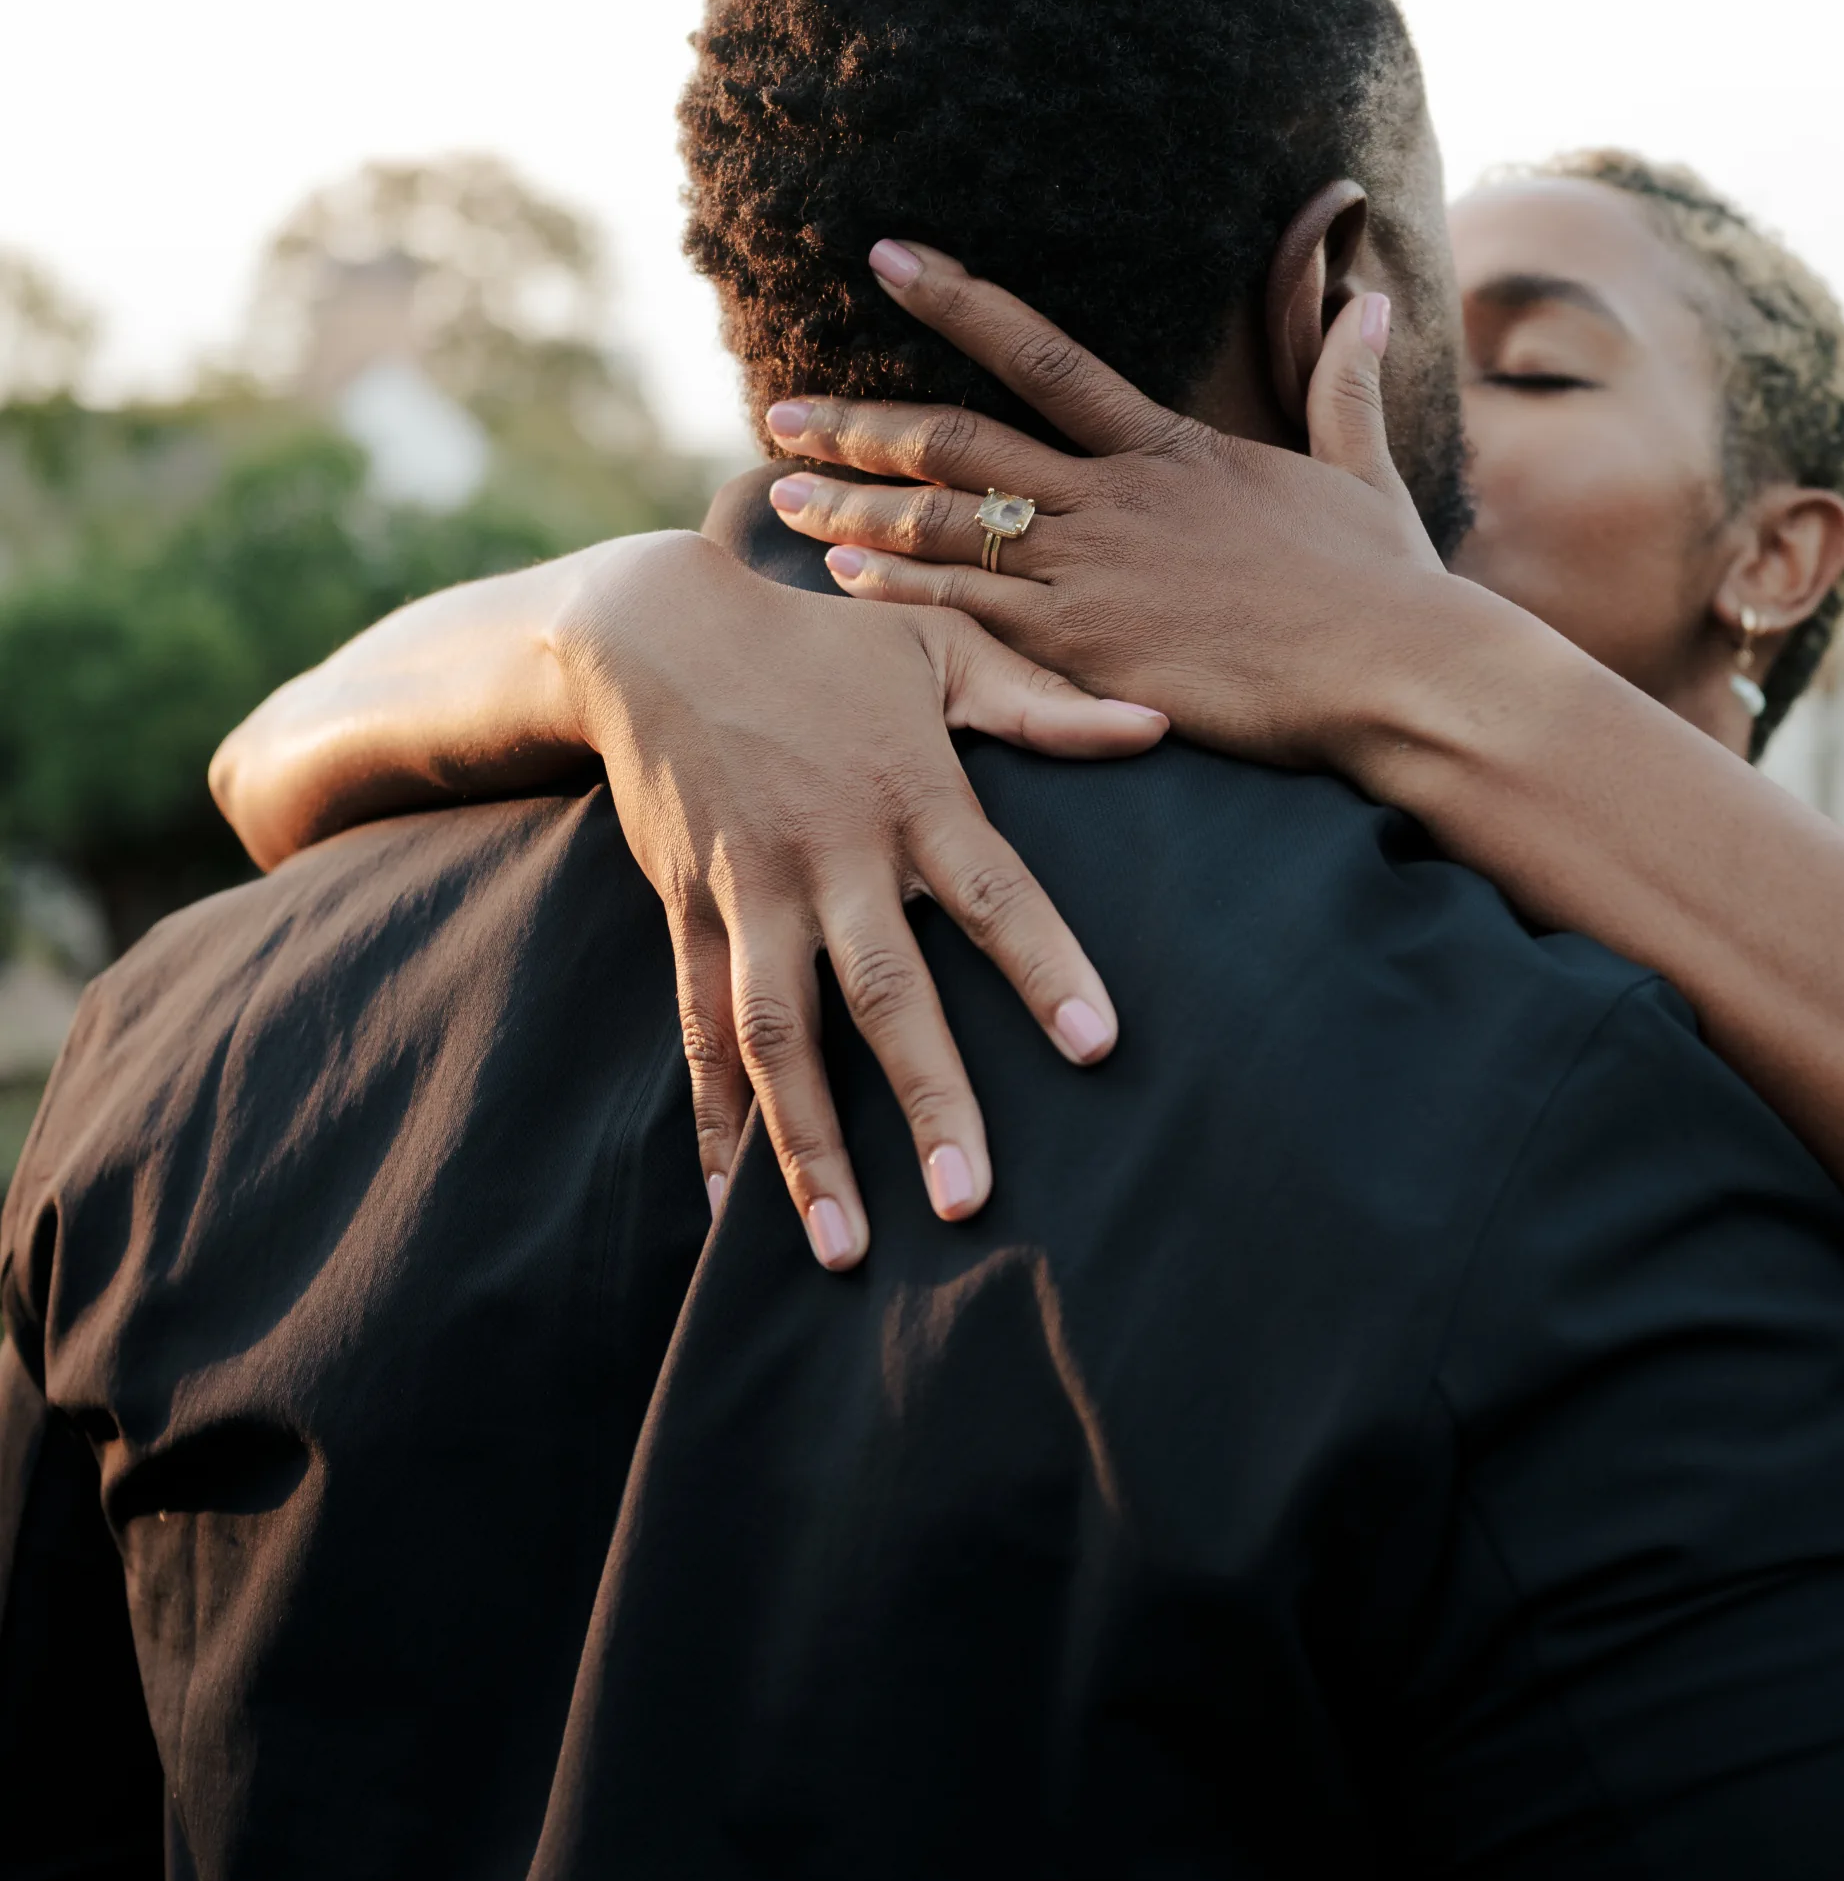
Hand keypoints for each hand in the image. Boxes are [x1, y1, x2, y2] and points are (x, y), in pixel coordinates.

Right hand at [555, 533, 1164, 1268]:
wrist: (650, 630)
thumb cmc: (823, 642)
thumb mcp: (938, 647)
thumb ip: (1045, 702)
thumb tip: (1157, 727)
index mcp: (912, 793)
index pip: (993, 892)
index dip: (1046, 967)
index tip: (1098, 1047)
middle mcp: (831, 855)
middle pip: (884, 991)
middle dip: (928, 1097)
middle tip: (969, 1199)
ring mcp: (752, 893)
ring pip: (780, 1036)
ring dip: (812, 1146)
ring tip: (845, 1250)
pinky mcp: (690, 917)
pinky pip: (700, 1032)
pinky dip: (714, 1121)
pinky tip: (733, 1209)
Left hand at [761, 239, 1467, 766]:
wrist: (1398, 670)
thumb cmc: (1387, 585)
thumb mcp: (1362, 472)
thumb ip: (1343, 386)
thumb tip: (1372, 301)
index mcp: (1171, 448)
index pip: (1044, 353)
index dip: (959, 299)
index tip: (887, 259)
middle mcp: (1118, 498)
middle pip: (962, 441)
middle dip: (862, 423)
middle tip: (781, 411)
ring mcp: (1097, 573)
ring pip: (949, 523)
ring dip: (856, 505)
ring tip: (781, 494)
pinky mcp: (1091, 650)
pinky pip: (971, 609)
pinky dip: (902, 587)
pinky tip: (842, 574)